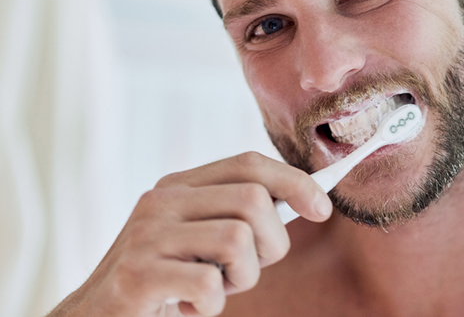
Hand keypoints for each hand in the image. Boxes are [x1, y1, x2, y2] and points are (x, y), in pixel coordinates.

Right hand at [47, 152, 332, 316]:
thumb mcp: (200, 236)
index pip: (249, 163)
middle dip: (271, 243)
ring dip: (242, 278)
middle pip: (253, 200)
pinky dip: (211, 307)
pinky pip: (208, 286)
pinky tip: (188, 307)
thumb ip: (238, 213)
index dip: (294, 181)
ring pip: (238, 240)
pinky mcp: (137, 275)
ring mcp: (146, 235)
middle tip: (245, 270)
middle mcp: (162, 200)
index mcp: (180, 185)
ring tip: (214, 289)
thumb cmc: (165, 278)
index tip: (323, 209)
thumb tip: (308, 200)